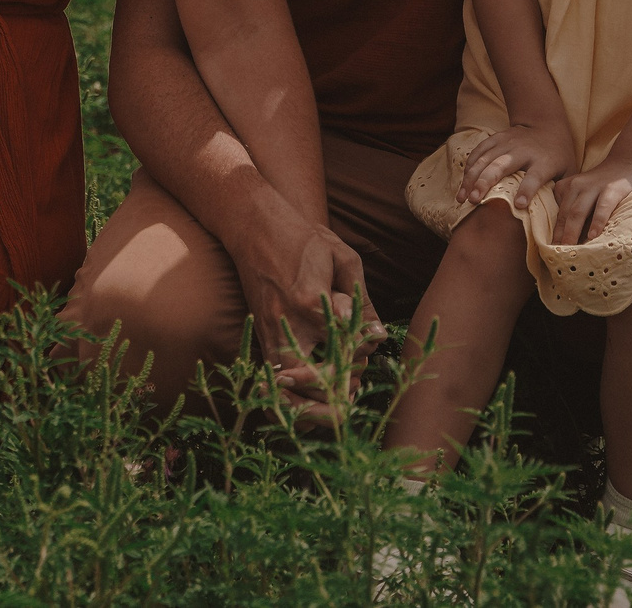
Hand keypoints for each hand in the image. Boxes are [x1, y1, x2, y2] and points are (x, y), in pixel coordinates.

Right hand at [230, 191, 375, 411]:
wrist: (254, 227)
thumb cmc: (302, 237)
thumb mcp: (341, 258)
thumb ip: (361, 300)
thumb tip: (378, 335)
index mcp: (311, 302)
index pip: (347, 346)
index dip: (363, 350)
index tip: (369, 340)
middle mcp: (288, 325)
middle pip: (316, 382)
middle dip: (340, 393)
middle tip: (355, 388)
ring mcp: (270, 333)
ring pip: (289, 392)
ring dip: (315, 405)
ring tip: (336, 405)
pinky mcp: (261, 337)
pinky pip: (274, 383)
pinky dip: (291, 401)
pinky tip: (311, 402)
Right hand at [457, 120, 576, 206]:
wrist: (546, 124)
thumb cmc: (559, 156)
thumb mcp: (568, 171)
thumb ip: (562, 192)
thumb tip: (558, 219)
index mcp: (544, 161)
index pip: (535, 176)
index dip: (527, 190)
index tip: (518, 205)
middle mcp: (523, 150)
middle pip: (501, 165)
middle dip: (485, 182)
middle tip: (474, 201)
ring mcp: (507, 142)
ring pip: (484, 159)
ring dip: (471, 179)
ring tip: (462, 198)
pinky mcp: (495, 137)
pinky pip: (478, 152)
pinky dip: (469, 168)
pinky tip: (463, 184)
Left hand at [548, 159, 631, 245]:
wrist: (628, 162)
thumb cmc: (603, 187)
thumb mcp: (584, 194)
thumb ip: (575, 212)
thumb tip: (567, 243)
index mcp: (565, 188)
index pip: (557, 214)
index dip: (552, 234)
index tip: (548, 251)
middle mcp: (575, 186)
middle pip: (564, 215)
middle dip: (559, 236)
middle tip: (555, 255)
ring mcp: (593, 186)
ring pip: (578, 212)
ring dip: (572, 232)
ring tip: (569, 249)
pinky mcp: (612, 188)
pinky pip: (602, 207)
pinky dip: (596, 221)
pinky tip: (593, 236)